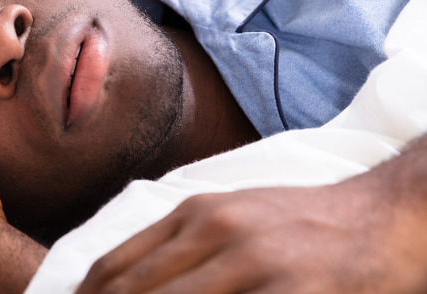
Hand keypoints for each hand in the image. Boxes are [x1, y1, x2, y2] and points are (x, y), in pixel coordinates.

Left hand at [78, 163, 426, 293]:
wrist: (383, 218)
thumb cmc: (301, 223)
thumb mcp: (233, 216)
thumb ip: (180, 245)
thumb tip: (123, 280)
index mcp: (197, 213)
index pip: (116, 266)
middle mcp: (217, 232)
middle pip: (134, 291)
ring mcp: (254, 263)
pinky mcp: (289, 293)